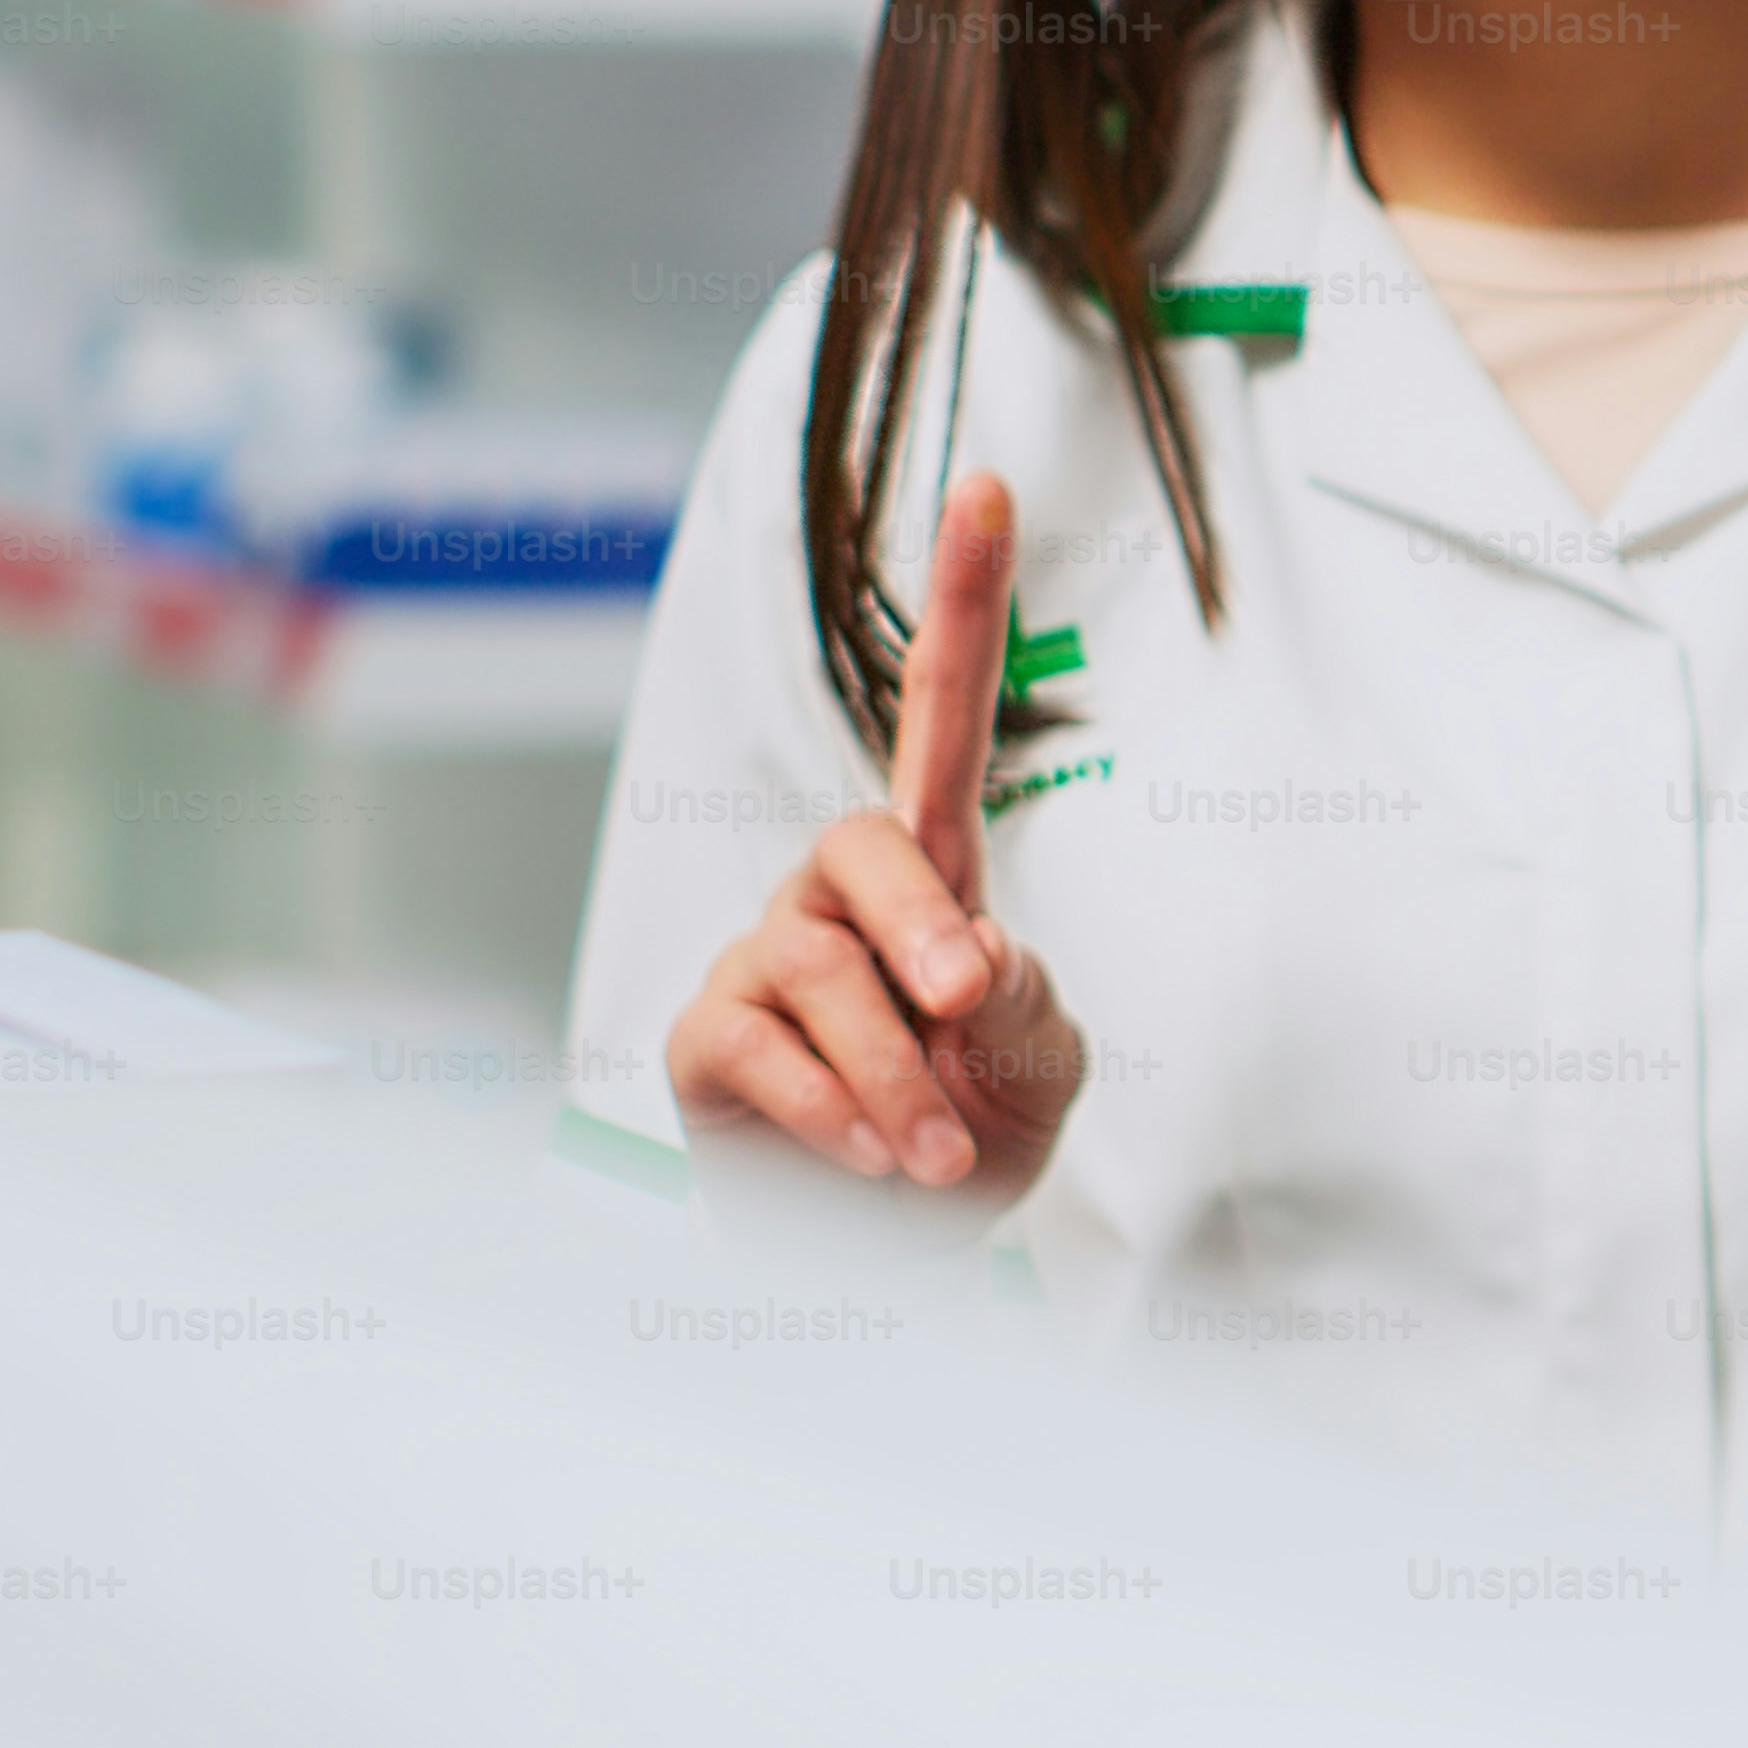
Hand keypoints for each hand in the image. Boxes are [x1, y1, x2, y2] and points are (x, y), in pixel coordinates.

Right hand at [663, 470, 1087, 1198]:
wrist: (898, 1259)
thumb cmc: (974, 1133)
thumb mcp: (1041, 1063)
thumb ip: (1023, 997)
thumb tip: (963, 953)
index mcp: (936, 873)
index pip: (944, 716)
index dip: (962, 603)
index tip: (987, 487)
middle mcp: (838, 895)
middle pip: (869, 844)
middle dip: (921, 925)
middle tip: (969, 1002)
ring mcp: (764, 958)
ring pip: (825, 973)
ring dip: (899, 1079)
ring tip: (935, 1156)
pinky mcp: (707, 1038)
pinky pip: (765, 1051)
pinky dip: (835, 1114)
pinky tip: (869, 1162)